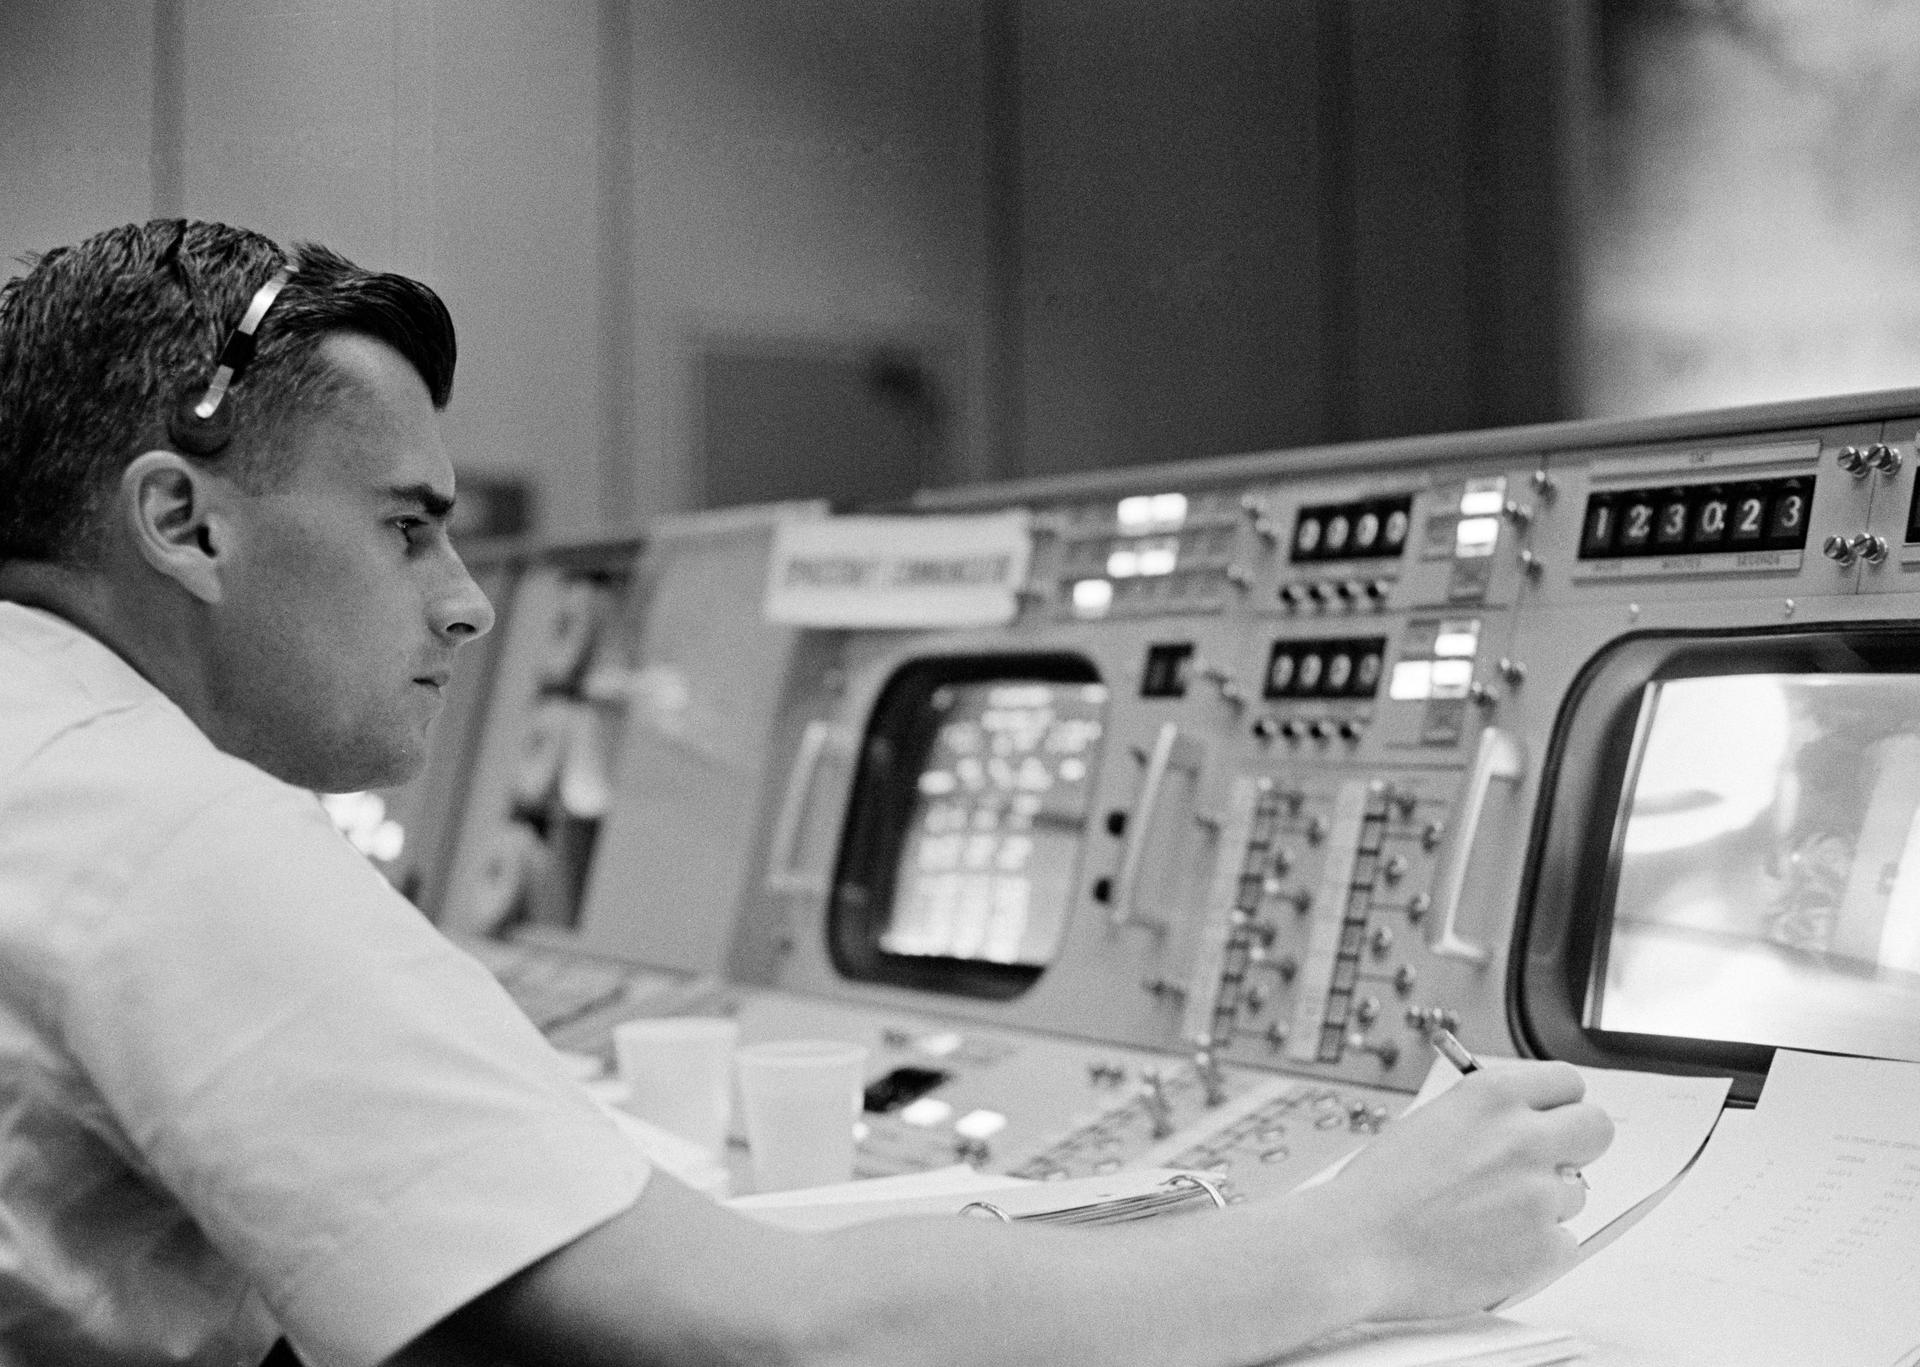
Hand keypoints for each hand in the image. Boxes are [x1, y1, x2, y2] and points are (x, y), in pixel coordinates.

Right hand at [1318, 1061, 1613, 1320]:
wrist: (1354, 1245)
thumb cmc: (1379, 1188)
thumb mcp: (1432, 1122)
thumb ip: (1488, 1118)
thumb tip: (1528, 1125)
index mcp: (1492, 1095)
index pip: (1568, 1082)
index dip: (1558, 1104)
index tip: (1549, 1119)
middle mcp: (1524, 1137)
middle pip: (1597, 1128)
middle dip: (1577, 1145)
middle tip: (1545, 1165)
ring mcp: (1540, 1193)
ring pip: (1577, 1193)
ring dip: (1546, 1204)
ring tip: (1489, 1218)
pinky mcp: (1545, 1247)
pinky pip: (1564, 1243)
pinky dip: (1536, 1250)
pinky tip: (1491, 1248)